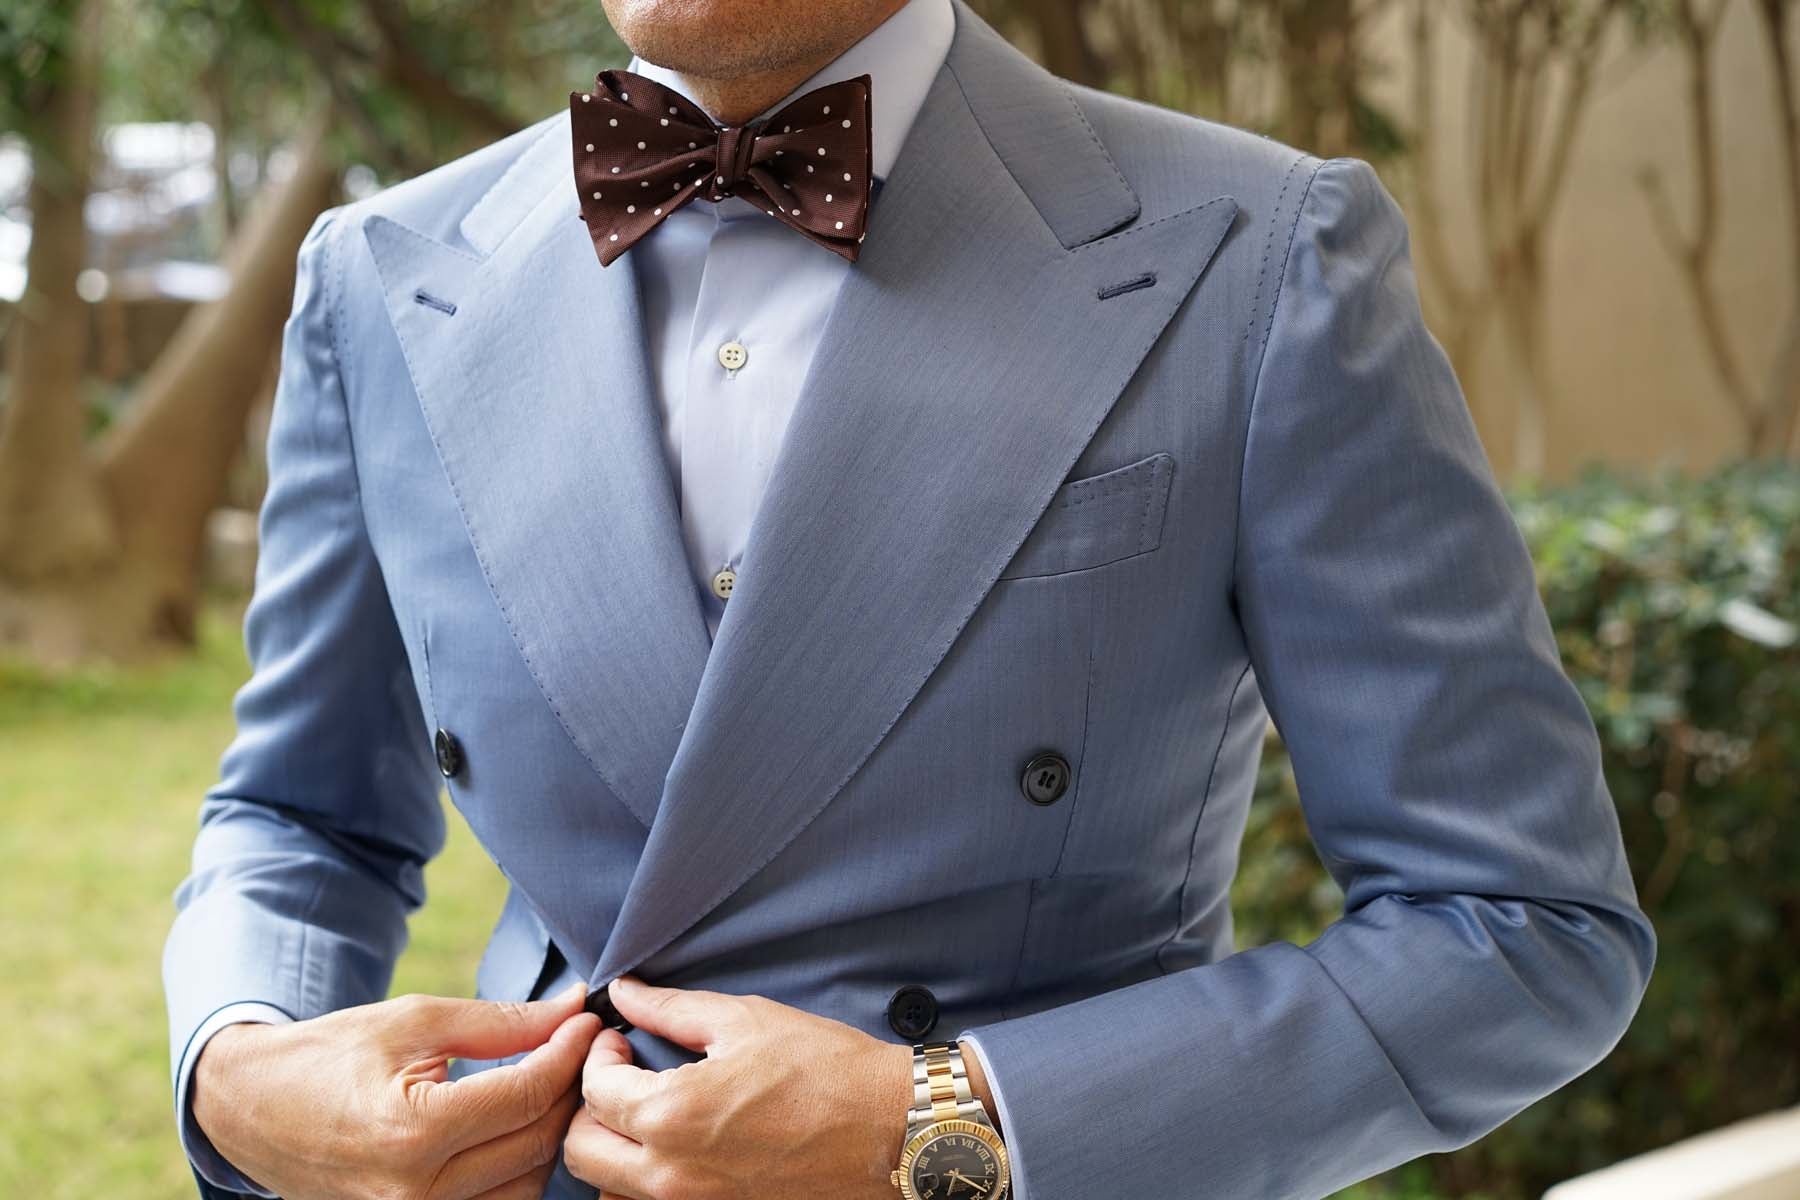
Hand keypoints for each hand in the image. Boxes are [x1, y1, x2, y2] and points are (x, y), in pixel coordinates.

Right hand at [191, 980, 602, 1199]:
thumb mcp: (413, 1021)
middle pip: (537, 1141)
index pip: (528, 1094)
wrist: (252, 1110)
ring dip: (551, 1132)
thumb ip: (501, 1022)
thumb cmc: (330, 1055)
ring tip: (551, 1083)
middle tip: (579, 1046)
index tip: (588, 1019)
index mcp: (413, 1131)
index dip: (570, 1051)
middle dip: (570, 1088)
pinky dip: (521, 1168)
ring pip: (529, 1183)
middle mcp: (417, 1193)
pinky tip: (521, 1127)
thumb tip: (570, 1010)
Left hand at [565, 974, 916, 1199]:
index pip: (594, 1089)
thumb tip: (624, 994)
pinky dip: (645, 1179)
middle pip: (582, 1151)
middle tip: (621, 1075)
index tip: (622, 1039)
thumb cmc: (825, 1069)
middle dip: (588, 1107)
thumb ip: (670, 1009)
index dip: (600, 1053)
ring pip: (609, 1189)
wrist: (888, 1127)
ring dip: (611, 1149)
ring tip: (643, 1112)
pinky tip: (676, 1144)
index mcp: (672, 1114)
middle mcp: (672, 1173)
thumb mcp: (743, 1020)